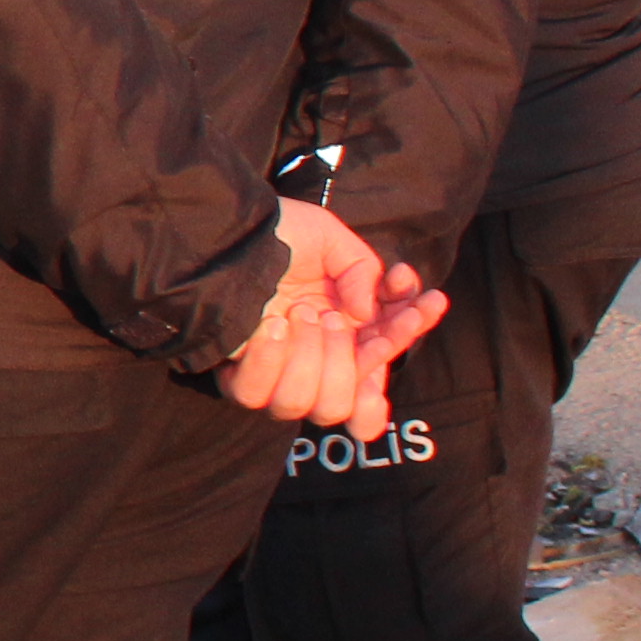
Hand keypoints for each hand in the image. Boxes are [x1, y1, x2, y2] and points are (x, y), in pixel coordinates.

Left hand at [217, 198, 444, 435]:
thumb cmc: (274, 236)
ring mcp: (278, 374)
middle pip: (349, 404)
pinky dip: (270, 361)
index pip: (384, 360)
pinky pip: (258, 395)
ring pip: (311, 407)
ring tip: (299, 315)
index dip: (407, 338)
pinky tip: (271, 325)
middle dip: (352, 360)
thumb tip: (369, 314)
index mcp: (346, 334)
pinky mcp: (240, 376)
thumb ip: (363, 270)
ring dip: (313, 359)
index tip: (420, 306)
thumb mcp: (329, 239)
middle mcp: (315, 362)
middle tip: (335, 316)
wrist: (219, 234)